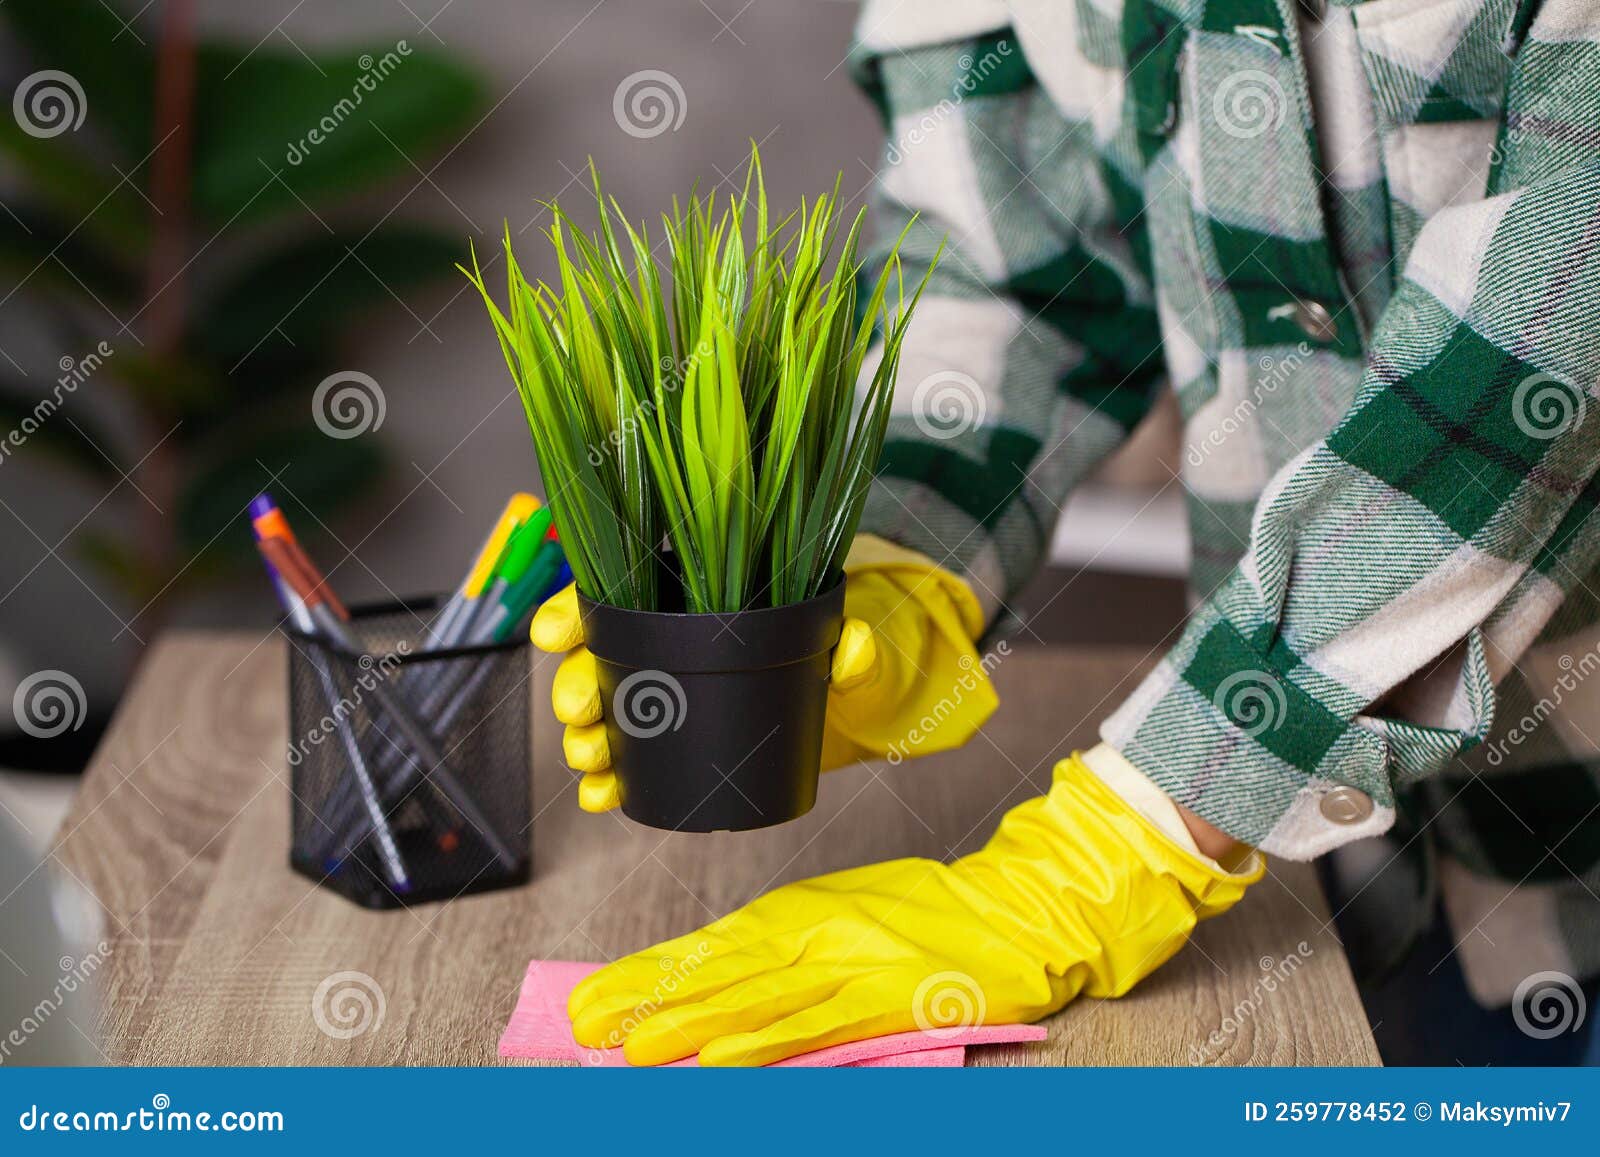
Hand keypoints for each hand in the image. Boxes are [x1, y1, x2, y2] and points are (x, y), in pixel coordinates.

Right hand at [531, 535, 999, 810]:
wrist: (847, 702)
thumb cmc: (836, 647)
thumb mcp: (852, 635)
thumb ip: (854, 643)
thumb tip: (854, 649)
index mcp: (687, 595)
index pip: (614, 591)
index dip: (572, 610)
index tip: (554, 634)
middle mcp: (662, 642)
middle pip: (593, 657)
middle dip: (575, 684)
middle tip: (582, 709)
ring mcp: (665, 699)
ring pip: (601, 714)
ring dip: (585, 738)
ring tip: (591, 759)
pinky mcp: (676, 747)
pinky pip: (628, 766)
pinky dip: (608, 785)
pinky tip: (601, 797)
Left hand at [567, 753, 1261, 1064]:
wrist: (1012, 912)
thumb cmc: (922, 920)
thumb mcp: (837, 919)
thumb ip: (776, 953)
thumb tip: (703, 989)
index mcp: (793, 914)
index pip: (704, 949)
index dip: (643, 977)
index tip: (588, 1000)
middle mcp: (810, 933)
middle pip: (717, 973)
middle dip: (647, 1002)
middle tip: (584, 1027)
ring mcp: (849, 963)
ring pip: (757, 998)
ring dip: (692, 1025)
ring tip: (633, 1048)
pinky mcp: (888, 995)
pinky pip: (819, 1024)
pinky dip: (769, 1042)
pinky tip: (726, 1057)